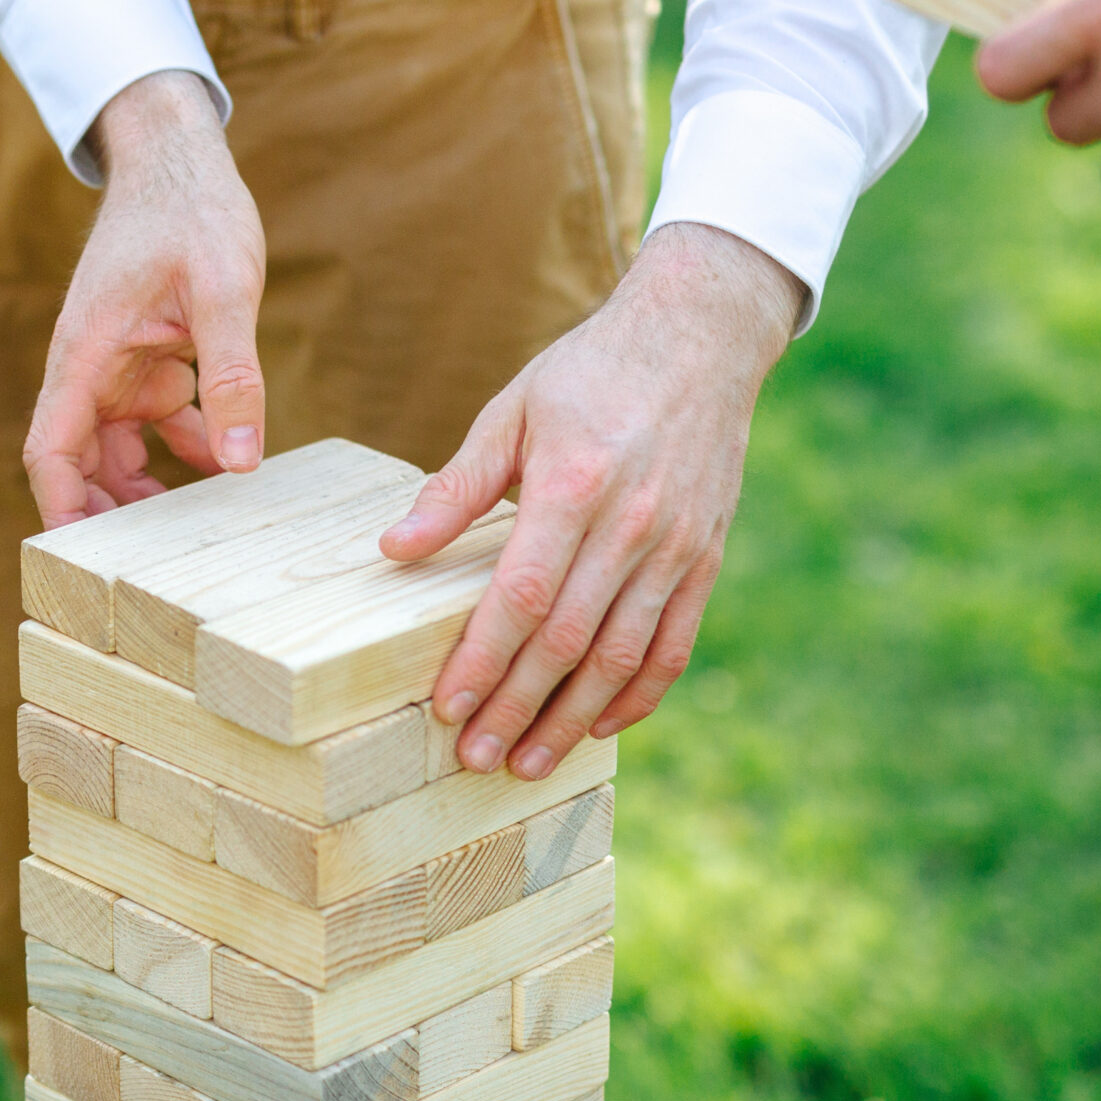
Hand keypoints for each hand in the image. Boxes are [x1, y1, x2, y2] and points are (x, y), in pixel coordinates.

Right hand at [23, 71, 267, 527]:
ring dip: (145, 487)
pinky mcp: (148, 357)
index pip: (51, 449)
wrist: (180, 156)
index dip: (60, 508)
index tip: (82, 559)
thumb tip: (241, 464)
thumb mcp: (224, 291)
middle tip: (148, 566)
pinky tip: (225, 464)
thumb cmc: (193, 210)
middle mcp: (90, 367)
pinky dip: (186, 445)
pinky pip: (156, 419)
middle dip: (105, 513)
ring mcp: (118, 364)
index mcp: (87, 354)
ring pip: (116, 447)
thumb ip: (232, 375)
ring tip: (190, 532)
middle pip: (79, 460)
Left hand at [380, 223, 802, 777]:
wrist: (700, 337)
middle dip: (517, 708)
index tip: (447, 708)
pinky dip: (639, 694)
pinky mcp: (707, 558)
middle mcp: (631, 525)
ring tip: (528, 763)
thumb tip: (393, 549)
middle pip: (567, 641)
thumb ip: (455, 488)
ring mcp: (676, 547)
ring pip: (621, 656)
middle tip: (474, 760)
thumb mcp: (511, 412)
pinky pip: (673, 644)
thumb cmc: (589, 372)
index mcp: (572, 487)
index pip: (521, 597)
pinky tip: (600, 726)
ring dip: (572, 719)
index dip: (483, 660)